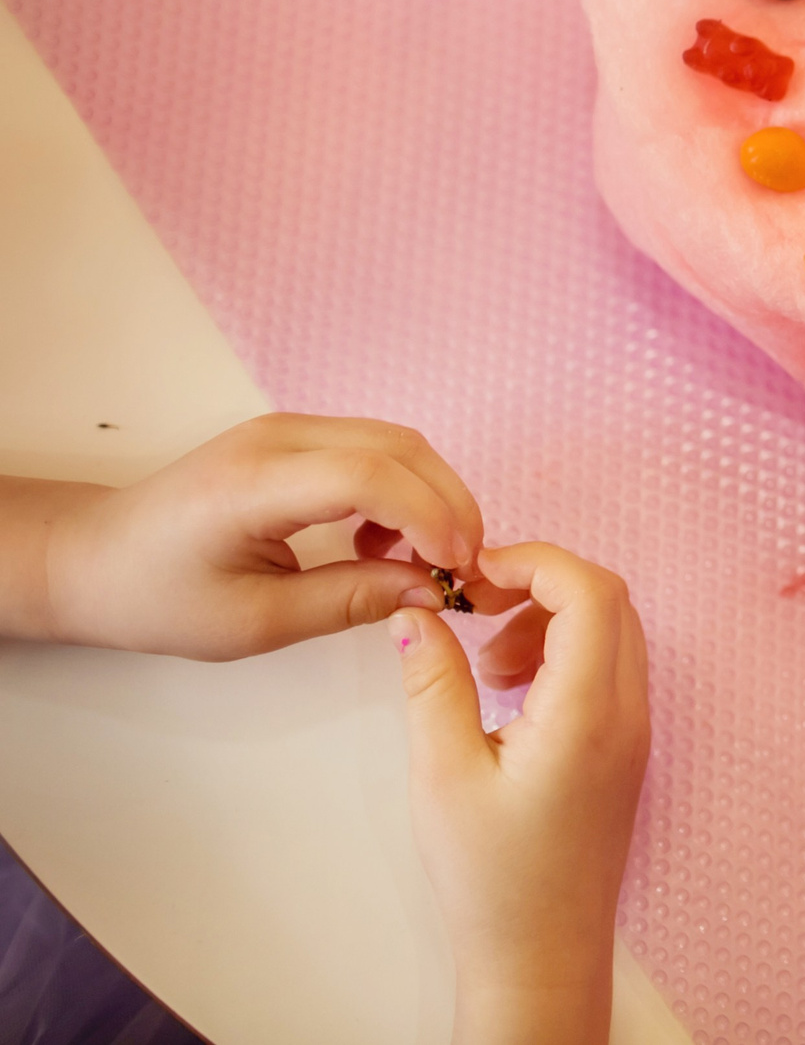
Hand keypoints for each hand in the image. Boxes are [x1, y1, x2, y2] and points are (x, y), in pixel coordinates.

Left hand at [32, 414, 482, 660]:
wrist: (94, 559)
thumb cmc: (158, 596)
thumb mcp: (254, 621)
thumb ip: (347, 601)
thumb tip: (428, 591)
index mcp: (255, 483)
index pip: (370, 476)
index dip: (429, 517)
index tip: (456, 569)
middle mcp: (277, 437)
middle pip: (398, 446)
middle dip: (448, 503)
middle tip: (465, 566)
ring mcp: (286, 428)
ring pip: (395, 442)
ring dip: (431, 495)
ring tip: (430, 559)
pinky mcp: (293, 437)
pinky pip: (372, 448)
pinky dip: (402, 489)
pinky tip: (384, 541)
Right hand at [397, 543, 650, 1044]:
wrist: (541, 954)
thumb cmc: (492, 879)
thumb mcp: (442, 775)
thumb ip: (434, 683)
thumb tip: (417, 614)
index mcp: (589, 712)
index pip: (591, 591)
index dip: (534, 562)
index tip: (472, 573)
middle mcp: (628, 712)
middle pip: (609, 600)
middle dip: (540, 582)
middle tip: (474, 602)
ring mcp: (634, 730)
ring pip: (612, 631)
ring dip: (550, 618)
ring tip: (486, 661)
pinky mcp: (624, 748)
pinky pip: (609, 667)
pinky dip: (563, 652)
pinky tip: (507, 688)